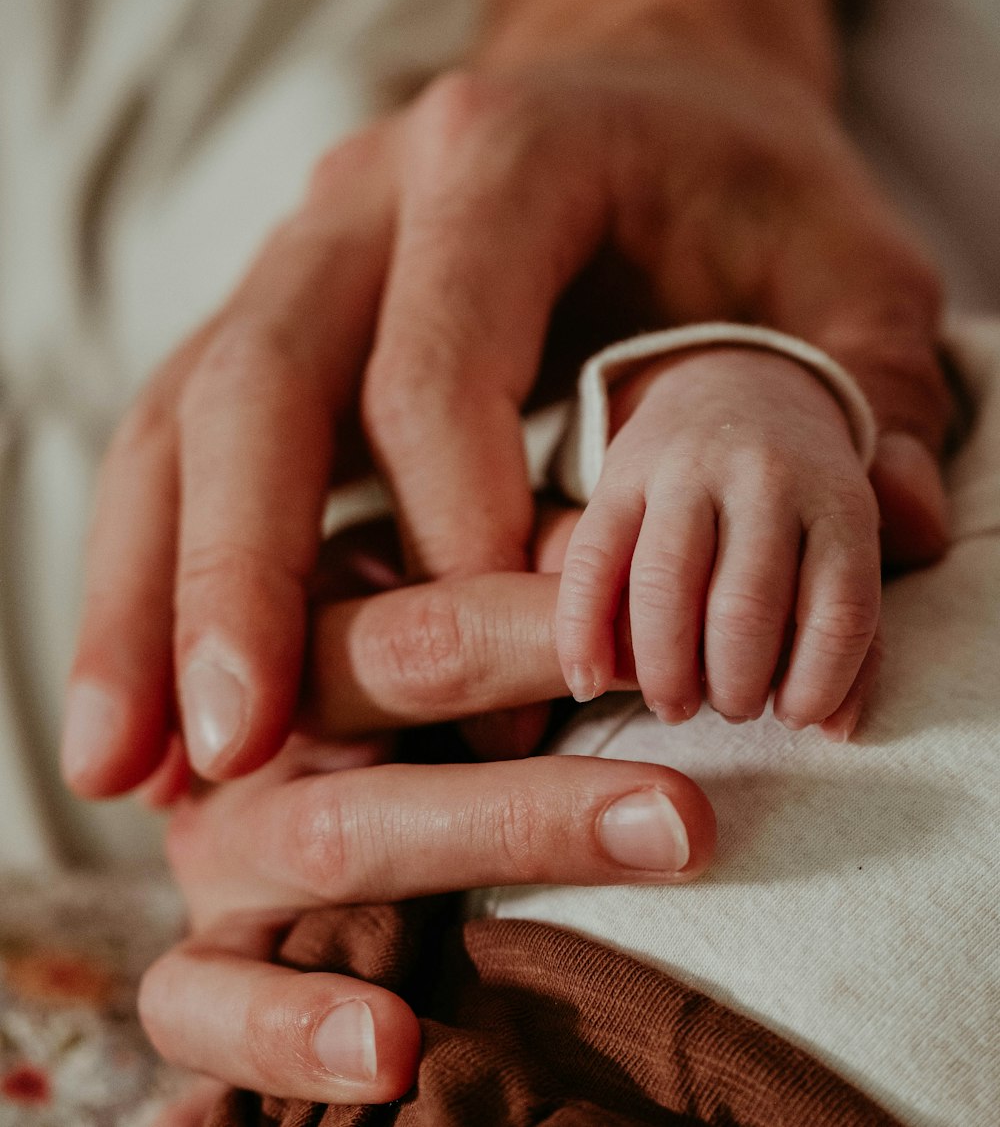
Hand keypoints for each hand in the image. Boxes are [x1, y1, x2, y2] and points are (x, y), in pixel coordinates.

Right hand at [63, 44, 951, 796]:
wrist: (644, 81)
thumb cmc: (739, 174)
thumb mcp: (845, 254)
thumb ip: (876, 384)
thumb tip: (898, 534)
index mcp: (496, 153)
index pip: (435, 354)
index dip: (450, 514)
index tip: (497, 667)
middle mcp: (358, 194)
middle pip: (257, 378)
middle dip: (237, 570)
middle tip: (226, 748)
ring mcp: (295, 251)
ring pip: (179, 415)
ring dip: (146, 590)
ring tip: (123, 766)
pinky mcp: (271, 317)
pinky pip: (178, 440)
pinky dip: (152, 567)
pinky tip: (139, 699)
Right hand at [139, 557, 715, 1109]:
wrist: (240, 850)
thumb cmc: (381, 741)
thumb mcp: (434, 647)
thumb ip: (524, 599)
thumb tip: (618, 561)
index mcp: (316, 626)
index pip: (432, 596)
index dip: (544, 607)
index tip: (665, 630)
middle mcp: (262, 722)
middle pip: (392, 668)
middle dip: (535, 666)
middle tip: (672, 687)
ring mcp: (225, 847)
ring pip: (340, 831)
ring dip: (505, 827)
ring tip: (655, 837)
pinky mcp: (192, 970)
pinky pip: (206, 1003)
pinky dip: (291, 1027)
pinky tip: (390, 1047)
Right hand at [555, 347, 880, 735]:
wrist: (737, 385)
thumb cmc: (798, 501)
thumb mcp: (845, 547)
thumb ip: (852, 638)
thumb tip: (832, 731)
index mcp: (837, 500)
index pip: (839, 609)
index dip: (818, 682)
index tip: (793, 717)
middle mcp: (764, 476)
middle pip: (746, 606)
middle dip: (733, 684)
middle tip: (728, 709)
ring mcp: (686, 469)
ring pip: (664, 584)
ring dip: (664, 668)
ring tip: (673, 704)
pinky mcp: (620, 471)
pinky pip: (592, 559)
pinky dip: (583, 630)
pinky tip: (586, 681)